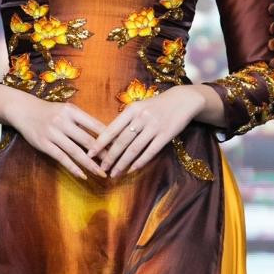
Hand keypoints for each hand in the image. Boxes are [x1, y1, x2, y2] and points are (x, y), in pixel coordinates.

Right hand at [0, 87, 108, 181]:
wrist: (23, 110)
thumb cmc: (50, 111)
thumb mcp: (67, 110)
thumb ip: (82, 120)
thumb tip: (105, 134)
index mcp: (72, 111)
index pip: (95, 125)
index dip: (109, 138)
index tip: (120, 148)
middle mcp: (63, 121)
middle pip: (88, 140)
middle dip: (103, 153)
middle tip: (115, 164)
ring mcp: (53, 133)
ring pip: (76, 151)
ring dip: (91, 164)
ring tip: (102, 173)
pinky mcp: (44, 144)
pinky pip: (62, 158)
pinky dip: (73, 167)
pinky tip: (83, 175)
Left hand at [88, 85, 206, 177]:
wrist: (183, 100)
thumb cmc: (157, 105)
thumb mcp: (139, 107)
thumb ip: (125, 120)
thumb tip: (108, 137)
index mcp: (132, 109)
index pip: (112, 129)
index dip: (100, 143)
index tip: (90, 154)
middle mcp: (141, 117)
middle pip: (122, 141)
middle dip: (110, 157)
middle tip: (102, 169)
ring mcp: (154, 126)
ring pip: (134, 149)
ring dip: (123, 163)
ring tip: (115, 173)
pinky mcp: (166, 135)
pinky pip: (150, 151)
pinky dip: (140, 162)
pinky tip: (132, 169)